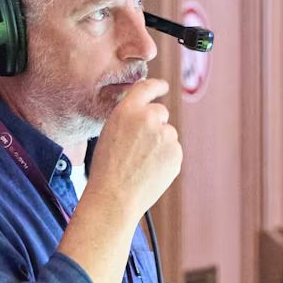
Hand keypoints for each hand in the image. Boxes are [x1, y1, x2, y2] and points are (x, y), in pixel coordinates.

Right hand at [86, 78, 181, 219]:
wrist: (115, 197)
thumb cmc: (106, 168)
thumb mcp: (110, 132)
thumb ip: (130, 119)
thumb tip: (151, 117)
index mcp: (127, 110)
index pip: (146, 87)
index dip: (157, 86)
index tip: (163, 87)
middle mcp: (148, 118)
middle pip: (161, 113)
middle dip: (155, 125)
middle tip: (139, 146)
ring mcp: (165, 136)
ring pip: (168, 134)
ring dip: (159, 144)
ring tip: (140, 163)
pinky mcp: (176, 154)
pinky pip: (173, 151)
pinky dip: (165, 159)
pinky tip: (149, 171)